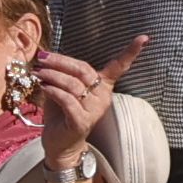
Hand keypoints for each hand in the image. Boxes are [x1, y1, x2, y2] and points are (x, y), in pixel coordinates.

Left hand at [26, 32, 145, 160]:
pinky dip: (53, 91)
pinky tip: (43, 87)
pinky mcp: (82, 121)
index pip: (119, 67)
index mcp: (103, 86)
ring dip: (53, 76)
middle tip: (42, 57)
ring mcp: (94, 110)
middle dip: (61, 61)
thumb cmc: (62, 113)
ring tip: (38, 73)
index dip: (130, 52)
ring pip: (74, 84)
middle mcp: (102, 97)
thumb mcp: (64, 89)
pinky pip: (67, 100)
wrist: (60, 144)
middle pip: (84, 70)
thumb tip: (48, 57)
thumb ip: (63, 74)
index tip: (144, 38)